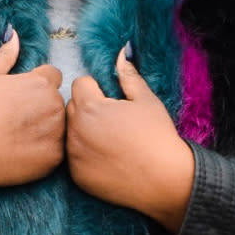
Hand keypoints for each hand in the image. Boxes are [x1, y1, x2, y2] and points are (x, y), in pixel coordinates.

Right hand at [0, 29, 65, 199]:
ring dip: (46, 127)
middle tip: (16, 118)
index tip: (19, 97)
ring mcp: (57, 132)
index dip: (35, 85)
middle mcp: (55, 105)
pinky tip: (22, 150)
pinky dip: (43, 150)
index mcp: (42, 82)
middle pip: (56, 101)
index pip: (52, 76)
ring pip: (59, 125)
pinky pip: (55, 149)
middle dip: (42, 106)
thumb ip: (5, 54)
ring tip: (18, 135)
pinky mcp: (55, 157)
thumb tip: (14, 33)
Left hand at [65, 45, 194, 231]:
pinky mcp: (77, 176)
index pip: (80, 84)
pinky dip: (86, 154)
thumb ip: (127, 75)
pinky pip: (74, 156)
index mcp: (90, 107)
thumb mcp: (146, 100)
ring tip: (110, 140)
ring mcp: (74, 155)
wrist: (164, 180)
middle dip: (87, 108)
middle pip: (71, 107)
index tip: (113, 100)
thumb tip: (120, 53)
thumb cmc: (157, 137)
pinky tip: (108, 158)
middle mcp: (75, 131)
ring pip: (70, 132)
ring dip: (84, 130)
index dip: (97, 88)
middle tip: (112, 120)